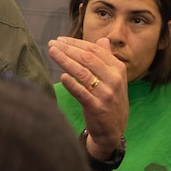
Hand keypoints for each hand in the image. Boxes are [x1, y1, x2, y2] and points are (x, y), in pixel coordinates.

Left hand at [48, 35, 127, 161]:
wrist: (113, 131)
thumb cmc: (110, 101)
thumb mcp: (114, 79)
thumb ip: (107, 59)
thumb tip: (102, 40)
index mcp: (118, 68)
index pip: (95, 50)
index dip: (76, 43)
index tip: (60, 39)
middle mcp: (114, 79)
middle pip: (87, 58)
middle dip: (68, 49)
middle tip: (52, 43)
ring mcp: (106, 93)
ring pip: (83, 73)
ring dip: (65, 60)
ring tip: (52, 52)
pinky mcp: (97, 108)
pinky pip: (82, 93)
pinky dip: (72, 84)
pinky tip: (62, 77)